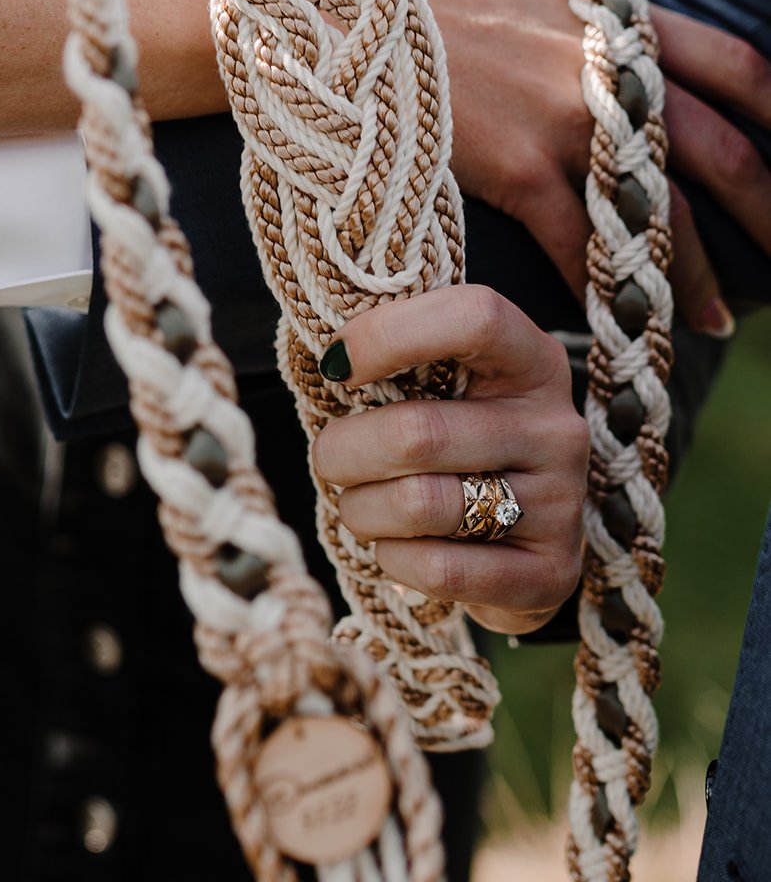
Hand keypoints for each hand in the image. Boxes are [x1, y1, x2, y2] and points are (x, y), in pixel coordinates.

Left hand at [312, 286, 588, 635]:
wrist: (523, 538)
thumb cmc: (457, 439)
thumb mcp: (448, 385)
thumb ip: (403, 360)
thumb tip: (334, 359)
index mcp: (531, 360)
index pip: (474, 319)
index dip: (391, 334)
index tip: (337, 364)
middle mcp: (555, 427)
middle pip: (419, 432)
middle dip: (345, 449)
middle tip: (330, 456)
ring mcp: (561, 502)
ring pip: (419, 504)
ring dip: (362, 508)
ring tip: (362, 503)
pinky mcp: (550, 572)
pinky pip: (440, 570)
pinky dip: (394, 560)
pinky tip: (397, 546)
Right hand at [413, 0, 770, 333]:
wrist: (344, 4)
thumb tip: (564, 4)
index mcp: (615, 18)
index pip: (731, 64)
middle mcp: (610, 72)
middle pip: (722, 153)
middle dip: (768, 212)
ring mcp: (568, 123)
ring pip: (662, 219)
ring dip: (696, 279)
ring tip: (715, 320)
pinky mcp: (518, 170)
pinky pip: (579, 250)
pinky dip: (603, 293)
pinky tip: (616, 322)